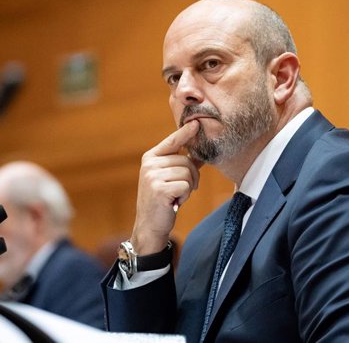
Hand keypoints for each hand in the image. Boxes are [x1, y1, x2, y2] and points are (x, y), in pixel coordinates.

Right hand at [131, 121, 201, 254]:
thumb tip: (199, 151)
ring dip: (188, 187)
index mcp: (151, 157)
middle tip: (181, 190)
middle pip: (186, 161)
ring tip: (176, 196)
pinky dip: (185, 196)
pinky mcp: (159, 189)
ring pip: (188, 173)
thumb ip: (181, 163)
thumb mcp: (169, 178)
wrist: (149, 225)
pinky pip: (186, 186)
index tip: (197, 123)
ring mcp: (152, 176)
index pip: (172, 141)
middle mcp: (150, 164)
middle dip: (191, 177)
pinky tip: (174, 202)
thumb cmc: (162, 200)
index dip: (185, 132)